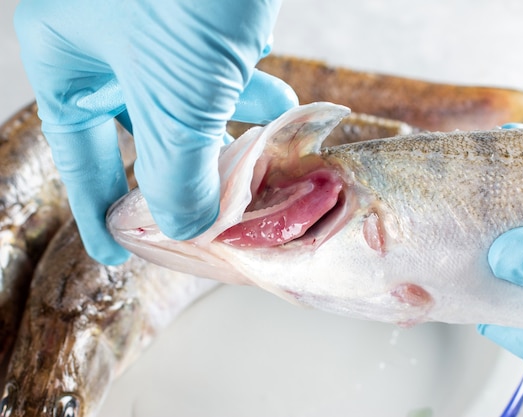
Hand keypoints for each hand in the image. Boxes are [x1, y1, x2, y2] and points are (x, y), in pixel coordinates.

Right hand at [14, 0, 297, 264]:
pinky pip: (221, 62)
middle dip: (185, 167)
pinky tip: (278, 100)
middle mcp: (109, 38)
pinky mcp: (205, 8)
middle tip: (212, 210)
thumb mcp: (174, 93)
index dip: (99, 207)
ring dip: (227, 129)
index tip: (114, 253)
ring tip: (261, 157)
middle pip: (143, 128)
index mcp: (72, 56)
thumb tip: (189, 226)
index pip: (81, 151)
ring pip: (190, 96)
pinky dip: (248, 87)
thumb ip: (177, 169)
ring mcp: (158, 21)